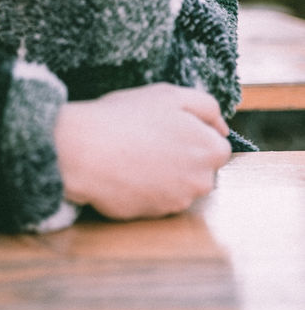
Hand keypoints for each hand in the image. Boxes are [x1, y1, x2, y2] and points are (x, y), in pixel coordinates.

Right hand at [54, 83, 231, 220]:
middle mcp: (201, 181)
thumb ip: (207, 107)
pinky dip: (145, 188)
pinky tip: (126, 170)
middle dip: (182, 156)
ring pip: (177, 185)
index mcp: (211, 150)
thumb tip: (222, 128)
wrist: (86, 149)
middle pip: (199, 169)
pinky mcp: (154, 216)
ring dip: (163, 173)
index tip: (169, 126)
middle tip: (151, 137)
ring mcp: (178, 201)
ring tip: (135, 153)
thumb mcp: (170, 94)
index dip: (193, 133)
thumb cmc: (127, 117)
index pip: (217, 146)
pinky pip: (155, 199)